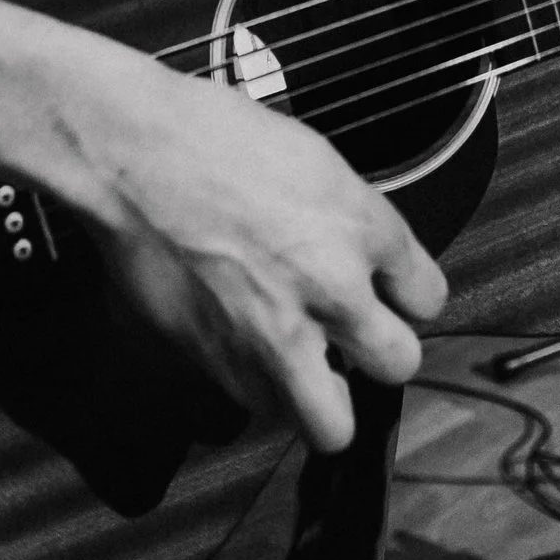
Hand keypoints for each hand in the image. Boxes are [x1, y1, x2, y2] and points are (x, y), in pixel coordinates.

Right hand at [39, 47, 447, 453]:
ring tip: (306, 367)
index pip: (429, 297)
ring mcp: (276, 333)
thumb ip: (349, 219)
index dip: (405, 297)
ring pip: (333, 422)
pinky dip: (261, 391)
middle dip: (380, 355)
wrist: (130, 153)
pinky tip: (250, 352)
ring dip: (324, 397)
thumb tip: (364, 257)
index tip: (389, 295)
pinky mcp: (221, 359)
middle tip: (355, 340)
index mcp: (361, 226)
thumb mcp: (311, 158)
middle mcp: (331, 287)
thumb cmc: (207, 136)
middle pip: (399, 365)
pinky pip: (261, 407)